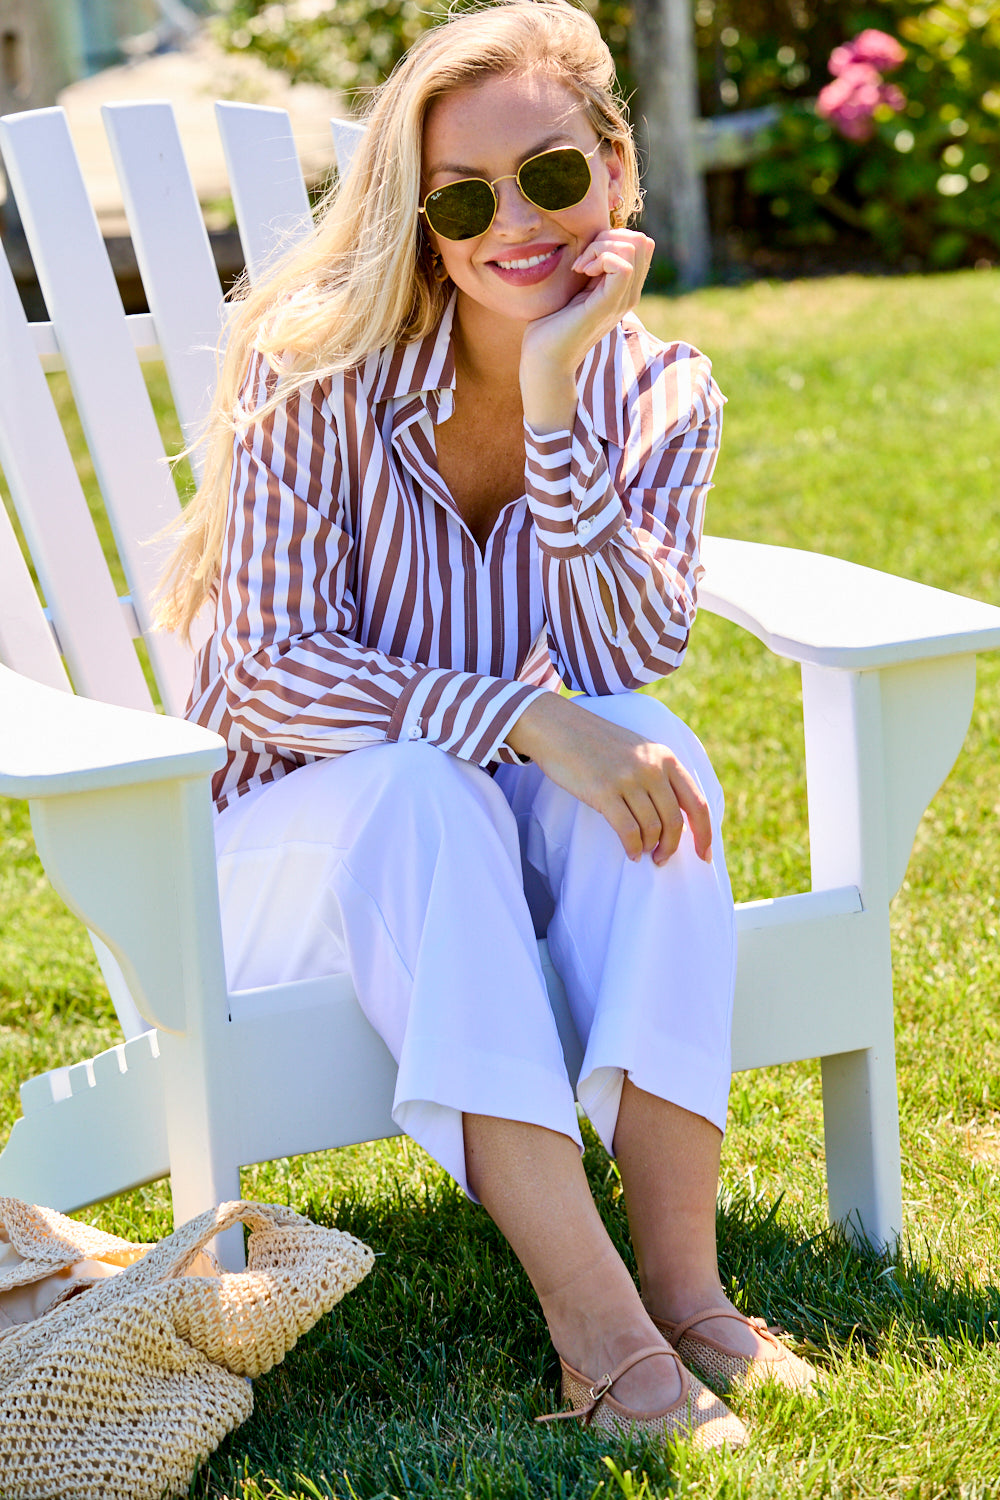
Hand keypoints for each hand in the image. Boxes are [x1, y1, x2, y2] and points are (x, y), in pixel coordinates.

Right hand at [506, 693, 712, 865]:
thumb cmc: (597, 745)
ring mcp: (628, 779)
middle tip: (662, 859)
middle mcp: (652, 767)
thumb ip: (660, 776)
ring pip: (652, 828)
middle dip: (671, 847)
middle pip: (676, 821)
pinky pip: (628, 831)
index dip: (705, 834)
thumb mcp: (639, 751)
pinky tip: (631, 853)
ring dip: (650, 848)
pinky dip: (633, 847)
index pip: (697, 802)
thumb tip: (676, 821)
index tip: (704, 855)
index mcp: (665, 758)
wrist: (559, 728)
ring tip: (643, 854)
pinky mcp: (604, 791)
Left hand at [519, 228, 654, 434]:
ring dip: (601, 247)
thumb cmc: (552, 324)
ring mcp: (621, 301)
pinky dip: (600, 258)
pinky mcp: (608, 306)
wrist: (544, 358)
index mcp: (624, 289)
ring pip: (633, 248)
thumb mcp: (576, 287)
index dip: (612, 237)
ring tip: (581, 267)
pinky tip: (582, 272)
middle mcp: (629, 295)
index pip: (641, 243)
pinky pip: (623, 267)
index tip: (585, 257)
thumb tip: (594, 240)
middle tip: (582, 260)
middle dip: (607, 237)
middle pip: (641, 241)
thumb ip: (590, 267)